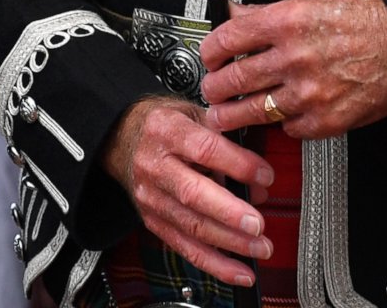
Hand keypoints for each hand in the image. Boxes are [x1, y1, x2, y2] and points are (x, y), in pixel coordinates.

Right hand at [104, 96, 276, 287]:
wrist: (120, 138)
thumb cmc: (165, 126)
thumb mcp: (193, 114)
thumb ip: (226, 143)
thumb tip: (259, 184)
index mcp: (166, 130)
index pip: (205, 149)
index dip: (238, 165)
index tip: (266, 176)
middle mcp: (155, 165)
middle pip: (193, 193)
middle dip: (229, 213)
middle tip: (258, 225)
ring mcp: (150, 197)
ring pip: (191, 225)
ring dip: (229, 242)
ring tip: (260, 248)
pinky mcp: (152, 221)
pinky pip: (185, 247)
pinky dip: (215, 264)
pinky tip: (240, 272)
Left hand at [198, 0, 386, 141]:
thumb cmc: (367, 21)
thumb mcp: (311, 1)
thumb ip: (268, 12)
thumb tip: (237, 15)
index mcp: (287, 22)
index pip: (228, 39)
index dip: (210, 52)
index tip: (209, 58)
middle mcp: (295, 58)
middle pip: (235, 80)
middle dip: (214, 89)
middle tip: (211, 92)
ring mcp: (310, 93)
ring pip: (255, 110)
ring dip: (232, 116)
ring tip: (223, 117)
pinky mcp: (327, 120)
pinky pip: (290, 129)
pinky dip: (281, 125)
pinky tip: (279, 117)